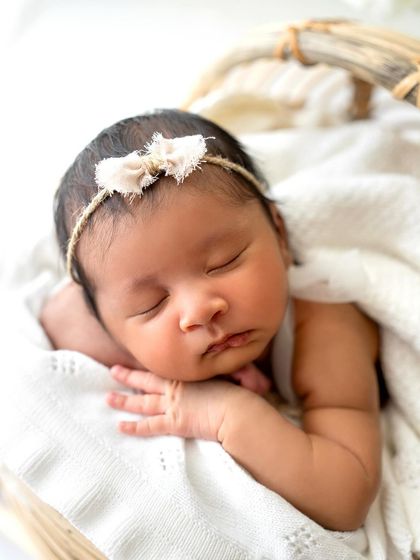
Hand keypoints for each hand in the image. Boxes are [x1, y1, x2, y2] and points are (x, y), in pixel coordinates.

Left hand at [107, 365, 246, 440]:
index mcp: (187, 375)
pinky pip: (148, 426)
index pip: (163, 369)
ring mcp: (172, 405)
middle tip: (113, 371)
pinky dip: (133, 427)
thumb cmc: (238, 392)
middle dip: (128, 376)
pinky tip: (120, 427)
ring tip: (108, 398)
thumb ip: (231, 371)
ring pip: (141, 402)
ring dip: (124, 400)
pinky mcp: (173, 423)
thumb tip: (239, 367)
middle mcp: (175, 388)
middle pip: (146, 381)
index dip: (150, 365)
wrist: (236, 410)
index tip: (137, 360)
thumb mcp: (233, 376)